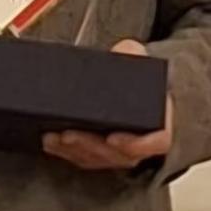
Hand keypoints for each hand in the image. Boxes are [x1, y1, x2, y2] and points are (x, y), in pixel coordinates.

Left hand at [41, 39, 173, 170]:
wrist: (131, 89)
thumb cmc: (137, 80)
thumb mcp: (139, 61)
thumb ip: (134, 55)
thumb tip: (126, 50)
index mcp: (160, 124)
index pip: (157, 142)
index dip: (136, 144)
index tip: (113, 138)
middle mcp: (141, 144)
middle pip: (118, 155)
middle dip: (90, 146)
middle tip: (68, 134)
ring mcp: (120, 153)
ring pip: (98, 159)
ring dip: (74, 151)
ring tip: (53, 138)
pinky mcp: (100, 155)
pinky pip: (84, 159)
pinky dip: (66, 153)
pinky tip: (50, 142)